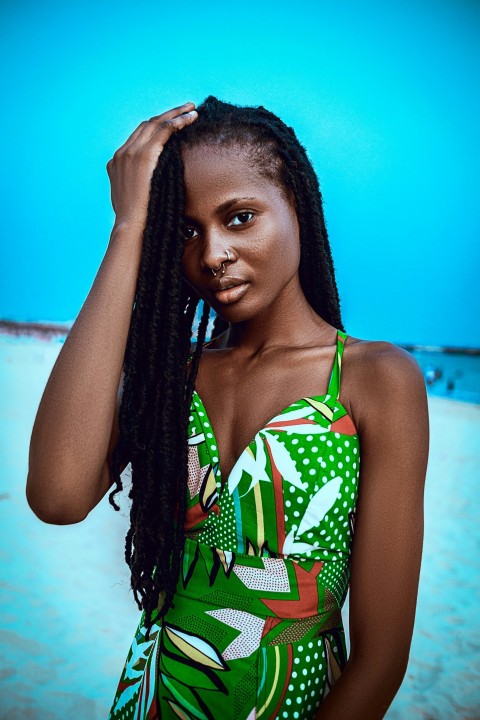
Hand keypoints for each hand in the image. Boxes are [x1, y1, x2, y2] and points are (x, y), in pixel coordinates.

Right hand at [106, 101, 197, 231]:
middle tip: (185, 108)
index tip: (172, 124)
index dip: (156, 127)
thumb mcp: (133, 201)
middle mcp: (121, 154)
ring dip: (175, 114)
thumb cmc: (137, 223)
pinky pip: (163, 130)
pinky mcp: (143, 156)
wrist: (131, 228)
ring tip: (192, 108)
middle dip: (167, 115)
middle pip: (146, 125)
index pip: (138, 137)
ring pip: (155, 123)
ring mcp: (130, 153)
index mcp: (116, 162)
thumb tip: (151, 190)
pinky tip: (191, 118)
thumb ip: (139, 188)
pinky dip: (178, 121)